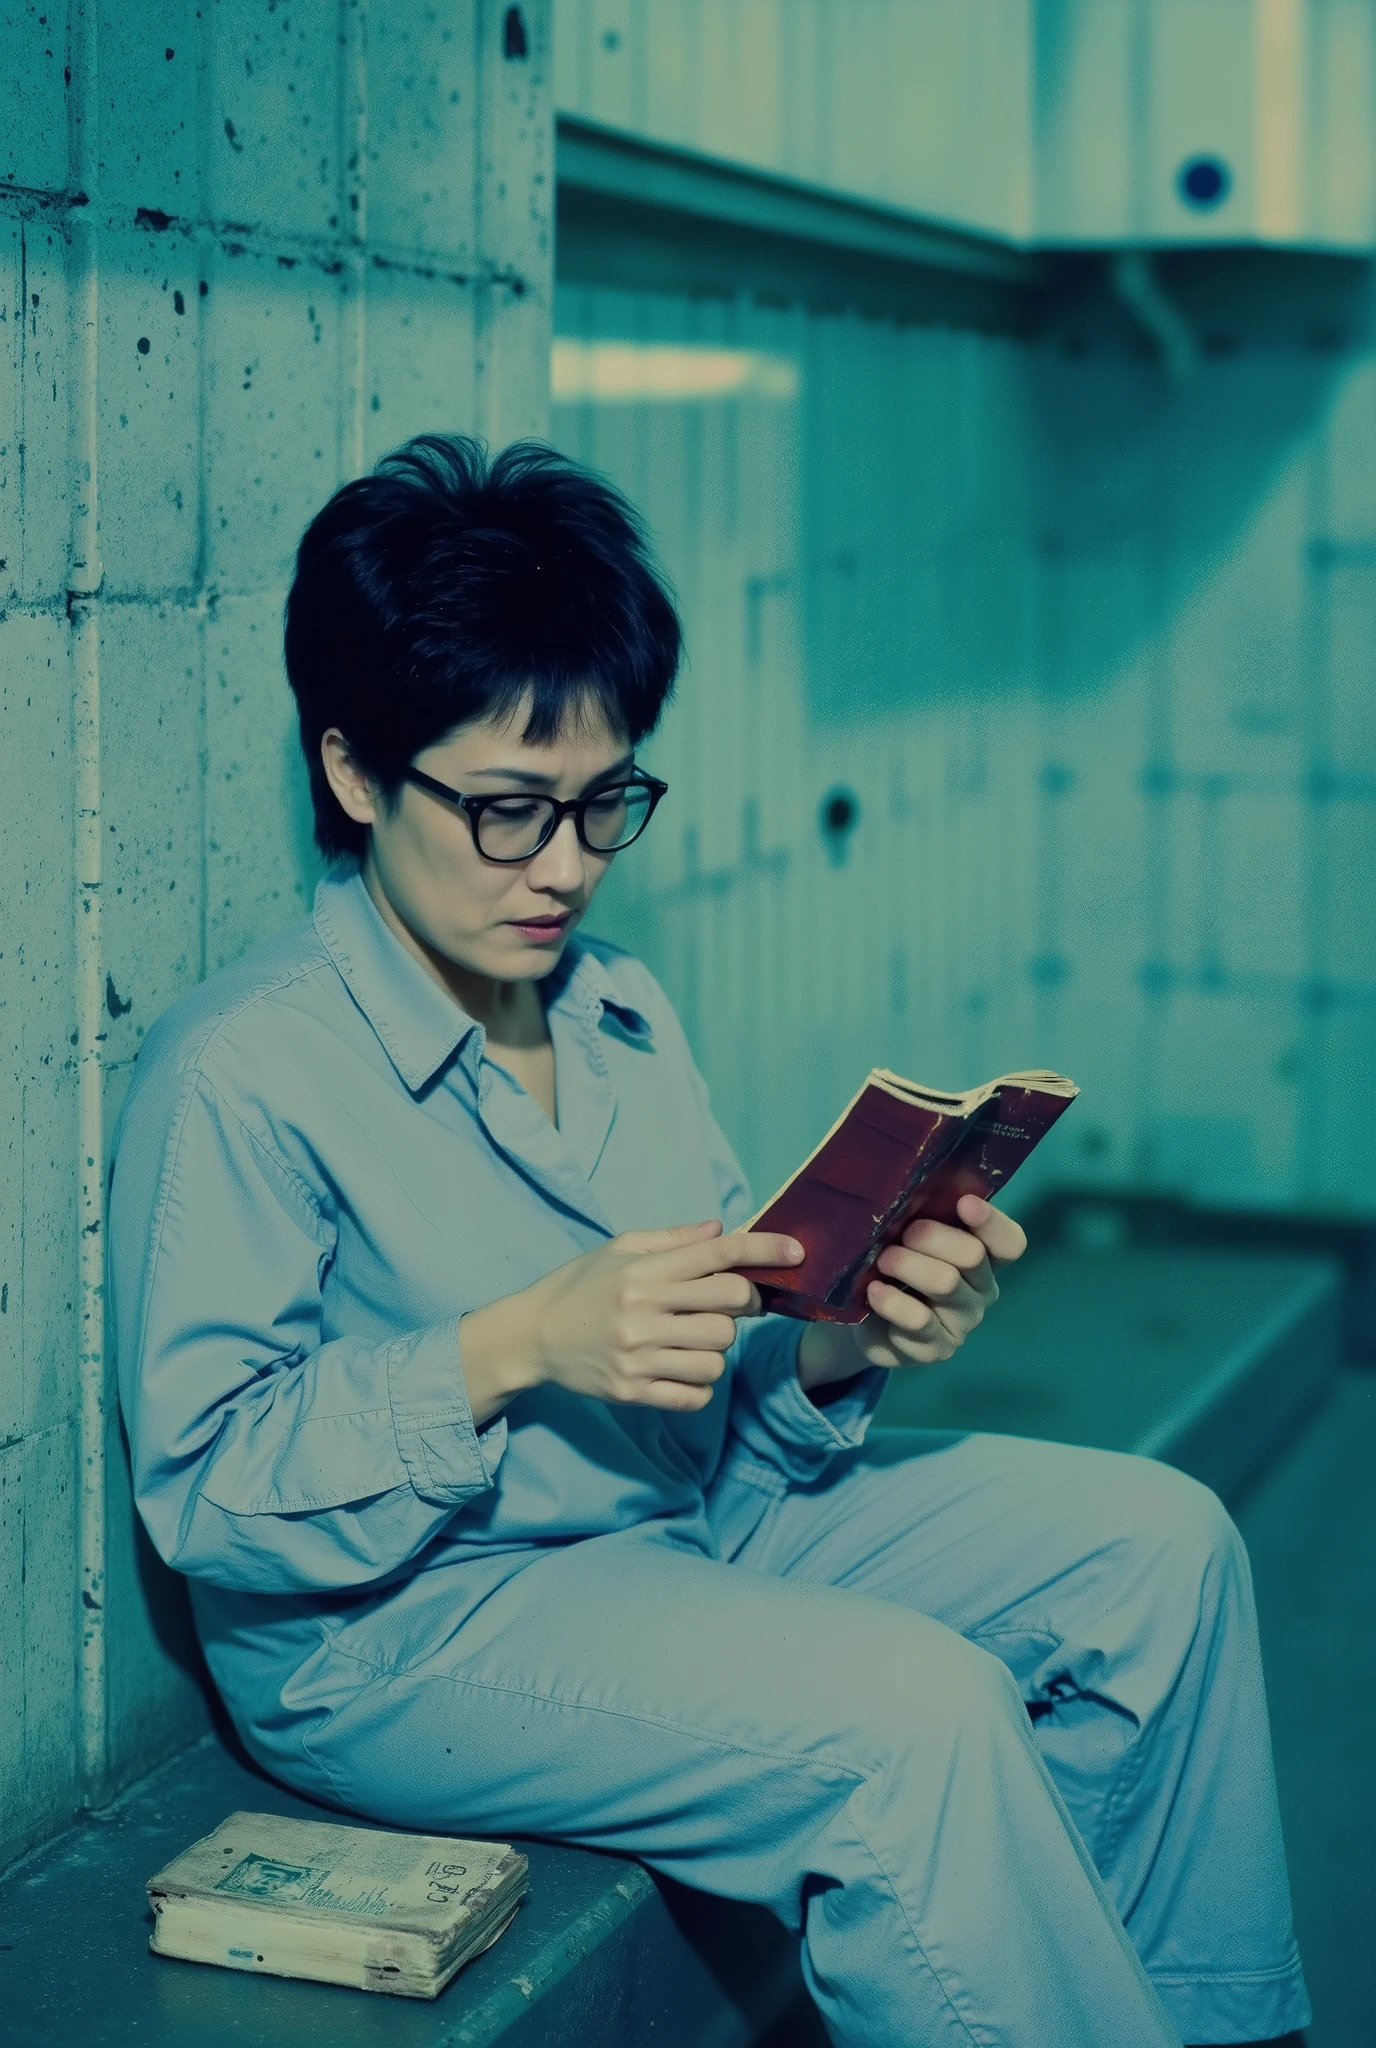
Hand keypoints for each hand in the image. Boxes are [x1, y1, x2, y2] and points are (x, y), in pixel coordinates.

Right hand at [460, 1219, 804, 1421]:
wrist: (531, 1336)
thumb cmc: (580, 1286)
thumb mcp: (619, 1249)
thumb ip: (672, 1240)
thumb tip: (722, 1230)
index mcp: (643, 1272)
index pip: (718, 1255)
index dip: (764, 1250)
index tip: (796, 1252)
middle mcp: (642, 1312)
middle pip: (731, 1306)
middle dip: (744, 1304)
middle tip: (731, 1305)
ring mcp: (638, 1356)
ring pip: (718, 1355)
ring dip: (717, 1349)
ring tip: (694, 1340)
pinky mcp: (632, 1391)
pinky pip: (695, 1395)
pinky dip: (699, 1385)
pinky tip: (682, 1370)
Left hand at [856, 1194, 1025, 1367]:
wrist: (867, 1320)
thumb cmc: (896, 1267)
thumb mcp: (911, 1238)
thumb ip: (924, 1217)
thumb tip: (913, 1191)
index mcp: (985, 1259)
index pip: (1010, 1242)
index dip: (992, 1222)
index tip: (964, 1203)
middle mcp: (982, 1291)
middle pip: (972, 1255)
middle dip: (932, 1236)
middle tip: (900, 1234)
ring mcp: (962, 1323)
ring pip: (945, 1283)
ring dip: (908, 1264)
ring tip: (882, 1260)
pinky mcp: (936, 1349)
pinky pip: (918, 1321)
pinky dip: (892, 1301)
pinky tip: (874, 1292)